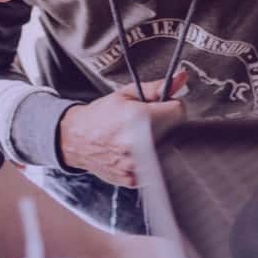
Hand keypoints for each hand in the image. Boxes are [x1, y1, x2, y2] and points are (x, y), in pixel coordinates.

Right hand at [59, 71, 188, 186]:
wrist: (76, 139)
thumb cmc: (100, 115)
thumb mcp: (126, 93)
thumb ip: (156, 87)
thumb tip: (181, 78)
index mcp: (138, 118)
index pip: (179, 112)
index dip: (171, 107)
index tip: (162, 108)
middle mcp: (137, 144)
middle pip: (173, 132)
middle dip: (164, 126)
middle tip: (146, 123)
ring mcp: (135, 164)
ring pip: (165, 151)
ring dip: (157, 144)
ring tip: (138, 138)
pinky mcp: (133, 179)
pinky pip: (153, 168)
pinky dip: (148, 160)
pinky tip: (134, 152)